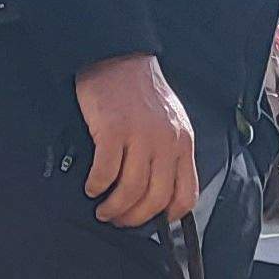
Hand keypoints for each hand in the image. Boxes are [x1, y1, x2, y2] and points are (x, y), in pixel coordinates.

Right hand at [77, 54, 197, 227]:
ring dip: (115, 208)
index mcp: (183, 143)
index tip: (153, 220)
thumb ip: (170, 153)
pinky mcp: (113, 130)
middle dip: (135, 218)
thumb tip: (160, 191)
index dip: (169, 215)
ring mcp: (140, 136)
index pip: (186, 194)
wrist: (118, 57)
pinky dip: (97, 186)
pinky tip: (92, 187)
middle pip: (155, 198)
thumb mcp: (170, 122)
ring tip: (103, 209)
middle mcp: (166, 142)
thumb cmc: (141, 92)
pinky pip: (106, 171)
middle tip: (119, 220)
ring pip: (131, 190)